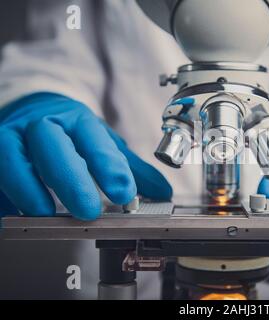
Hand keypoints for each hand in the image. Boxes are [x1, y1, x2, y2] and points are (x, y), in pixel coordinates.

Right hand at [0, 93, 171, 219]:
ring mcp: (11, 138)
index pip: (94, 140)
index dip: (109, 166)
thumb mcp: (101, 142)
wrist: (32, 111)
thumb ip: (128, 167)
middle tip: (88, 210)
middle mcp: (42, 126)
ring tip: (45, 213)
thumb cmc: (69, 132)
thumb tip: (161, 191)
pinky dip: (5, 196)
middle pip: (53, 147)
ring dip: (28, 189)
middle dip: (70, 179)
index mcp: (76, 120)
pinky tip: (15, 213)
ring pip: (12, 159)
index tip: (125, 193)